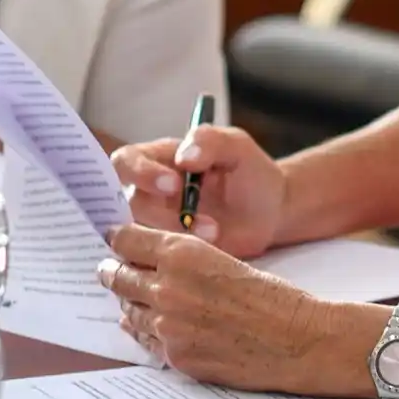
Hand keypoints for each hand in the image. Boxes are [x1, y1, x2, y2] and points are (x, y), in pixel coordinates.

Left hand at [99, 224, 333, 393]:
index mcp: (183, 253)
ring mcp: (168, 326)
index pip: (127, 240)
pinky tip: (146, 325)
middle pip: (118, 276)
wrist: (295, 339)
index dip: (118, 238)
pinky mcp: (175, 356)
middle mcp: (167, 287)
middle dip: (112, 270)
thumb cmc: (269, 295)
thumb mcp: (224, 259)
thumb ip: (185, 261)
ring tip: (128, 297)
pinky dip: (144, 331)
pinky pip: (145, 341)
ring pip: (128, 309)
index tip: (113, 238)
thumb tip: (152, 264)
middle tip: (107, 268)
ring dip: (129, 301)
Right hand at [110, 126, 284, 257]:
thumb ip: (210, 141)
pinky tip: (207, 248)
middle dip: (157, 214)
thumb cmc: (251, 172)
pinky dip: (176, 255)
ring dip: (175, 234)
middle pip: (128, 203)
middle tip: (188, 218)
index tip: (172, 185)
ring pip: (139, 234)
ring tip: (214, 231)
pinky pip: (155, 257)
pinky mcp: (169, 250)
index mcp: (160, 159)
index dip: (139, 173)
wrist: (272, 212)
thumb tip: (182, 158)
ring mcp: (158, 224)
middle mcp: (151, 192)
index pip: (126, 161)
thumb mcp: (237, 146)